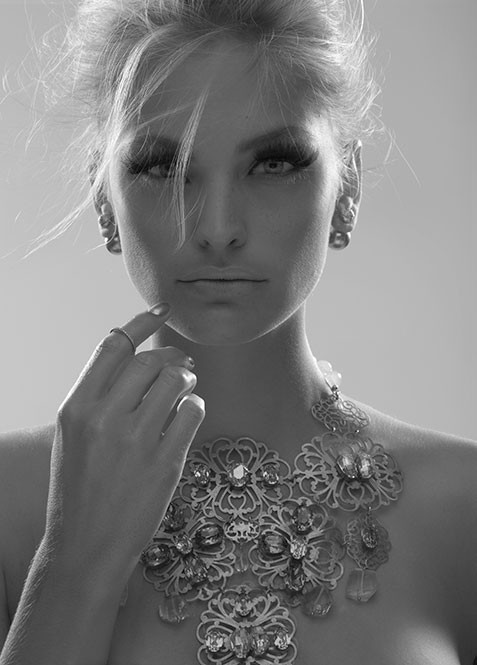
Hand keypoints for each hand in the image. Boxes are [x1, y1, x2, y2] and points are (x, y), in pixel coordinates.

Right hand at [44, 305, 204, 567]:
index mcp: (76, 407)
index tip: (162, 310)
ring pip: (176, 380)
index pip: (112, 346)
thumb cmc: (81, 486)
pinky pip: (193, 412)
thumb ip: (102, 395)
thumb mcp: (75, 435)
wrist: (87, 545)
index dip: (141, 323)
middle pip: (149, 360)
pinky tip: (187, 417)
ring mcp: (136, 440)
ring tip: (185, 390)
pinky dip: (195, 407)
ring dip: (187, 379)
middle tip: (182, 366)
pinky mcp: (166, 462)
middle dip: (171, 358)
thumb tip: (146, 357)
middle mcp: (104, 418)